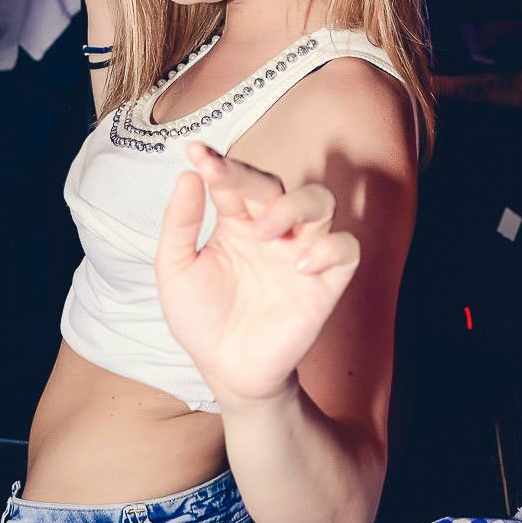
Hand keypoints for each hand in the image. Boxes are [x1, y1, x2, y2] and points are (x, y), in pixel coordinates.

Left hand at [155, 144, 359, 405]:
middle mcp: (272, 231)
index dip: (218, 164)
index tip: (196, 152)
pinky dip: (328, 249)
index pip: (234, 182)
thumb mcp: (176, 269)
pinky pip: (345, 250)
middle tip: (224, 183)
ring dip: (294, 206)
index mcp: (237, 222)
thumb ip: (180, 223)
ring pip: (321, 203)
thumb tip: (188, 176)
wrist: (225, 370)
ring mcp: (300, 253)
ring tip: (265, 230)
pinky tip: (299, 266)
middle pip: (278, 185)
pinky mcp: (325, 283)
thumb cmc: (201, 318)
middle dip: (251, 178)